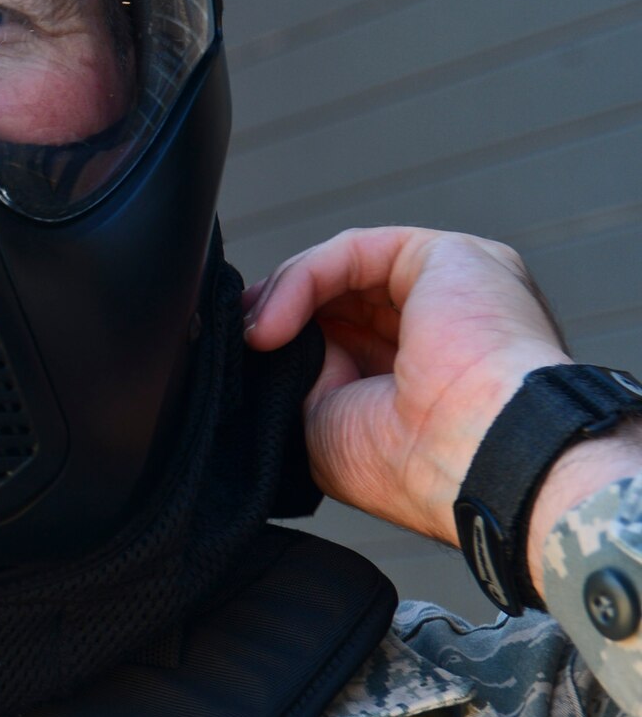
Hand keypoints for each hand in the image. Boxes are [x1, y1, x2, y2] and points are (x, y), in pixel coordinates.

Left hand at [241, 228, 567, 550]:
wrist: (475, 459)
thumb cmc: (412, 465)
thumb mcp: (325, 422)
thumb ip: (303, 373)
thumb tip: (270, 340)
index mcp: (423, 373)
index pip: (343, 332)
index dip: (287, 335)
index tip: (243, 355)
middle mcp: (443, 326)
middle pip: (341, 295)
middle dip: (279, 310)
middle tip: (240, 337)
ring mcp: (450, 288)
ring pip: (345, 269)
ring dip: (285, 296)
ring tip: (256, 335)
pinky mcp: (449, 256)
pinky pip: (356, 251)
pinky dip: (304, 279)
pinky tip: (275, 319)